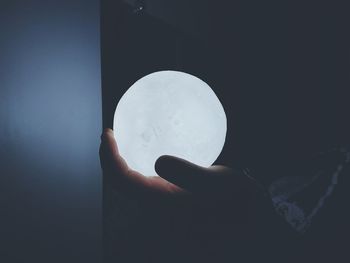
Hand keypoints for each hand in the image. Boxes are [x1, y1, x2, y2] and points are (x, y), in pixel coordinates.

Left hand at [99, 128, 261, 201]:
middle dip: (109, 159)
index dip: (109, 158)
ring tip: (122, 140)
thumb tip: (159, 162)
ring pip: (130, 184)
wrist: (249, 218)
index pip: (122, 182)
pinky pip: (143, 182)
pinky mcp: (171, 199)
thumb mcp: (218, 183)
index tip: (108, 133)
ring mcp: (163, 204)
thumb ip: (188, 175)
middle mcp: (157, 206)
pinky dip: (135, 165)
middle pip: (120, 184)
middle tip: (112, 134)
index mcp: (162, 204)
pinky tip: (145, 151)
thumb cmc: (237, 200)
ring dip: (120, 162)